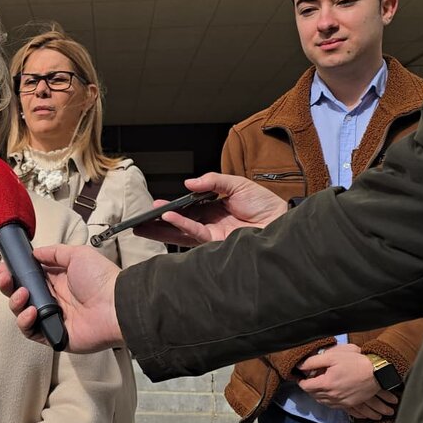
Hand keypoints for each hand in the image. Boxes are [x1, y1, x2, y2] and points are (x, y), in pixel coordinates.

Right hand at [0, 244, 121, 353]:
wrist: (117, 305)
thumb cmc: (102, 279)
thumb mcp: (78, 255)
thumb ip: (54, 252)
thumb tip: (35, 252)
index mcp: (58, 280)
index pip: (29, 277)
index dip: (15, 273)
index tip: (4, 267)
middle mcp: (53, 299)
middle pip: (21, 294)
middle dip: (8, 286)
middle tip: (4, 278)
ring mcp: (53, 317)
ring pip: (22, 312)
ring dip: (15, 302)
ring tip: (23, 294)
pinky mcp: (54, 335)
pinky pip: (31, 332)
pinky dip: (26, 321)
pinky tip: (33, 311)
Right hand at [133, 173, 287, 245]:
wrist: (283, 221)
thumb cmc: (266, 204)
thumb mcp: (237, 184)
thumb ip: (213, 181)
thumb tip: (189, 182)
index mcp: (213, 210)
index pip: (187, 210)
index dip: (171, 209)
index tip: (154, 206)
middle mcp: (211, 223)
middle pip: (179, 224)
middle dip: (158, 224)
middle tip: (139, 222)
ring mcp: (213, 234)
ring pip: (182, 232)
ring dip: (162, 228)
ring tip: (144, 225)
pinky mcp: (218, 241)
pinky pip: (195, 232)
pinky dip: (181, 224)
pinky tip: (168, 218)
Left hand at [297, 343, 397, 416]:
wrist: (378, 373)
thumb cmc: (356, 362)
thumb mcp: (332, 356)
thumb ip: (313, 362)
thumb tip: (299, 366)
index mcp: (326, 384)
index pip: (306, 386)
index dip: (301, 381)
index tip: (300, 376)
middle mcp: (332, 396)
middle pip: (313, 395)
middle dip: (309, 387)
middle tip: (309, 379)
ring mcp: (341, 402)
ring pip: (322, 402)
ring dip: (317, 395)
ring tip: (317, 386)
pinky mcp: (350, 404)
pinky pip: (333, 406)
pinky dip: (327, 401)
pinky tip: (329, 394)